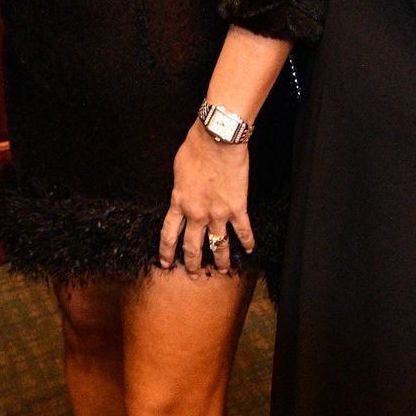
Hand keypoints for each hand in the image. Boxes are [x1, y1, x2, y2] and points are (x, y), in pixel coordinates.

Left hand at [157, 122, 255, 276]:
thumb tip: (182, 195)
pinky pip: (243, 230)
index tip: (166, 263)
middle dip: (193, 263)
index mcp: (179, 203)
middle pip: (192, 246)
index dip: (167, 251)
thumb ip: (180, 188)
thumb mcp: (178, 171)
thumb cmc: (195, 148)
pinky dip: (247, 241)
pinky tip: (249, 250)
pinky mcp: (237, 208)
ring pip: (219, 244)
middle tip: (195, 275)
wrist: (217, 140)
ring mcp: (218, 213)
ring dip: (221, 260)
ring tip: (223, 272)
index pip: (169, 234)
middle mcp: (197, 213)